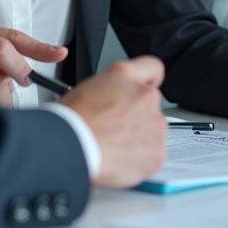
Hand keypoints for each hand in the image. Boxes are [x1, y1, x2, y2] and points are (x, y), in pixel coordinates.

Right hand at [59, 56, 167, 188]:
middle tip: (115, 128)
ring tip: (113, 146)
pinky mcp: (157, 150)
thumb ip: (112, 88)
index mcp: (126, 75)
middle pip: (151, 104)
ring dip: (139, 137)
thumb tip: (115, 99)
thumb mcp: (88, 87)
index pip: (153, 68)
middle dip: (137, 116)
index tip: (140, 93)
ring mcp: (154, 123)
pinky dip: (140, 159)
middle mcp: (145, 96)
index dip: (147, 81)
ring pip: (153, 130)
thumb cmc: (70, 122)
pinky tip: (119, 159)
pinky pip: (153, 154)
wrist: (72, 148)